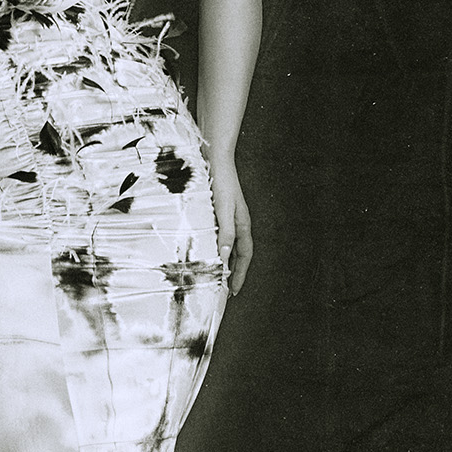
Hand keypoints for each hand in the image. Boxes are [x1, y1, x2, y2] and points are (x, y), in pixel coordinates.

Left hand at [213, 165, 254, 296]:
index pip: (244, 257)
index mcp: (242, 225)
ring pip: (230, 246)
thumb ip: (225, 233)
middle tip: (226, 290)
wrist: (215, 160)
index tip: (234, 291)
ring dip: (226, 262)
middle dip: (234, 272)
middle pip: (239, 254)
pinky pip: (221, 236)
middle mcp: (238, 223)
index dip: (240, 274)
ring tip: (217, 276)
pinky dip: (217, 248)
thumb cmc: (220, 184)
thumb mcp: (223, 210)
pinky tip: (207, 251)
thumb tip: (224, 258)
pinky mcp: (219, 212)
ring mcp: (230, 218)